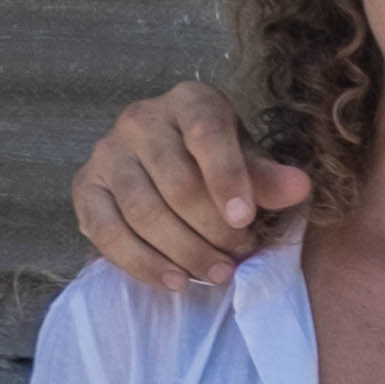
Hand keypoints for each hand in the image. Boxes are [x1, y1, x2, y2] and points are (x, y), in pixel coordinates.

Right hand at [74, 82, 306, 289]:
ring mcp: (107, 152)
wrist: (167, 161)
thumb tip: (299, 187)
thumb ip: (269, 177)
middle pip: (176, 184)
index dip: (227, 180)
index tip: (246, 221)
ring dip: (184, 251)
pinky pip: (106, 231)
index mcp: (190, 102)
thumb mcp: (250, 161)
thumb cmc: (218, 161)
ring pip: (143, 211)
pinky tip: (176, 281)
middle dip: (214, 229)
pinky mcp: (86, 186)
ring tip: (219, 274)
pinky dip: (142, 262)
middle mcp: (140, 119)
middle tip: (241, 256)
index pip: (207, 135)